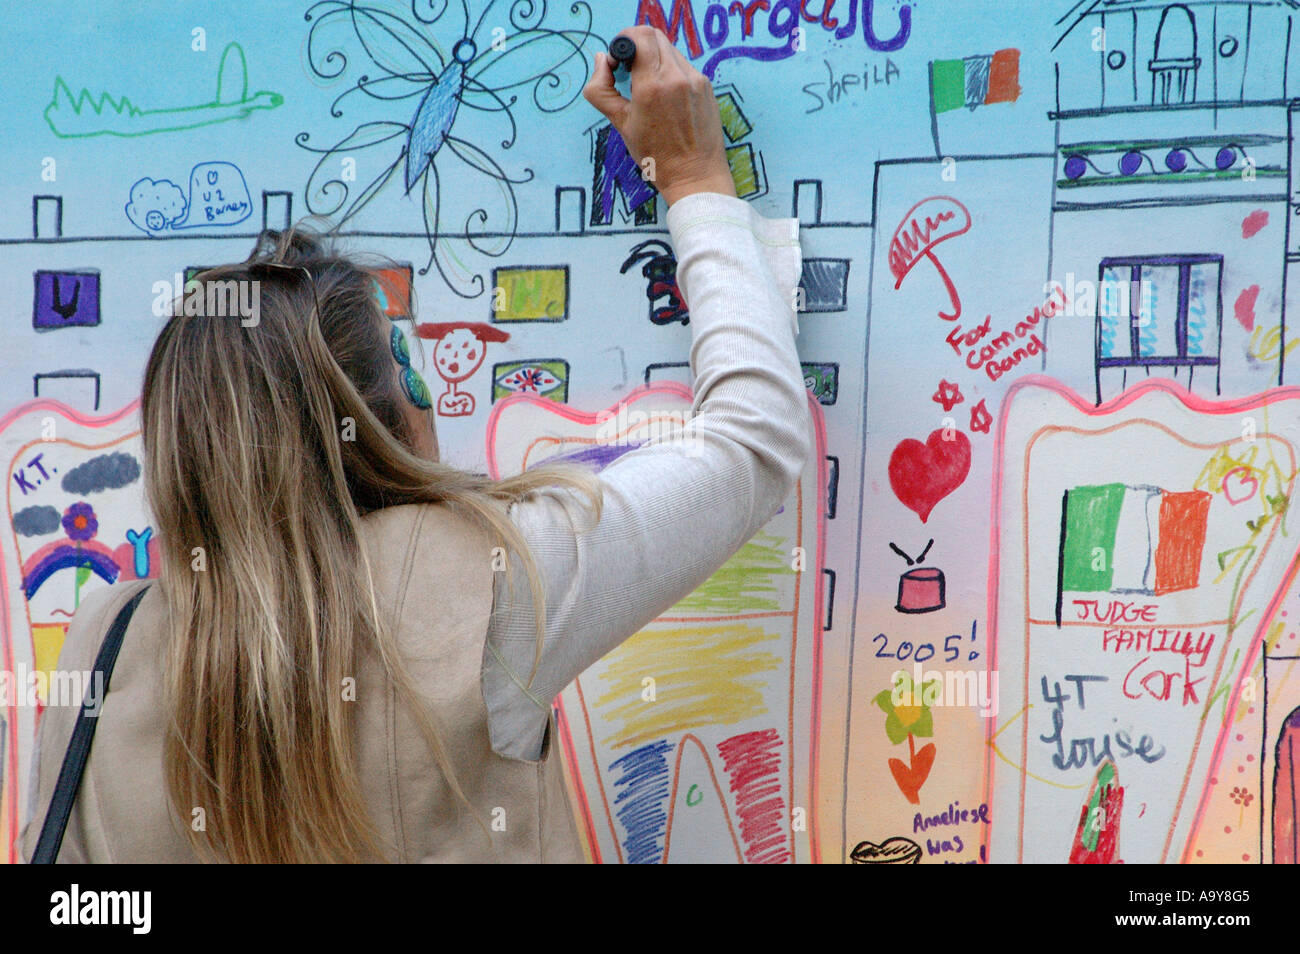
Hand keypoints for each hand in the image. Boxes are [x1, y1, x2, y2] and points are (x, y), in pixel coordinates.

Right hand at [583, 26, 736, 207]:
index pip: (639, 35)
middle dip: (638, 47)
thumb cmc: (656, 155)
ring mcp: (695, 79)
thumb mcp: (620, 123)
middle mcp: (676, 76)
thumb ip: (602, 89)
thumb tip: (601, 60)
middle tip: (631, 71)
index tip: (619, 60)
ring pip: (669, 49)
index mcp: (652, 85)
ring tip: (648, 87)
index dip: (624, 40)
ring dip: (654, 58)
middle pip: (654, 36)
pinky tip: (667, 97)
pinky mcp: (706, 85)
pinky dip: (670, 71)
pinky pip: (683, 65)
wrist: (694, 175)